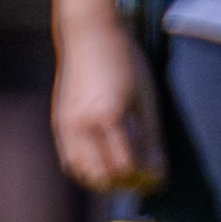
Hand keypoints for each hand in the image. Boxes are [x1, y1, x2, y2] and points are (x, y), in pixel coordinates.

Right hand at [50, 22, 161, 195]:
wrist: (89, 37)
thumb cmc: (126, 63)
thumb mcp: (147, 98)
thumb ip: (150, 137)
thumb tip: (157, 170)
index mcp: (108, 117)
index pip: (127, 166)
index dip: (147, 177)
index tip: (161, 178)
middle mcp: (82, 126)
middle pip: (104, 177)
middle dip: (128, 184)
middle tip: (147, 178)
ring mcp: (66, 127)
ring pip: (84, 174)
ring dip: (107, 181)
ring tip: (129, 172)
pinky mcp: (58, 125)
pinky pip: (71, 161)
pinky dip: (89, 170)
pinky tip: (107, 163)